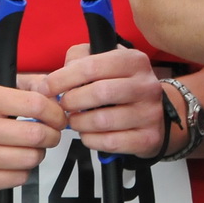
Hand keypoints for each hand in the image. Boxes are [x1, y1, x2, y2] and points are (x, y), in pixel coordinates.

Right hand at [0, 77, 65, 195]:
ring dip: (39, 154)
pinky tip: (16, 162)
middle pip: (35, 134)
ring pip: (29, 158)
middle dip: (52, 136)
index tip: (59, 118)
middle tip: (51, 135)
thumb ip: (30, 85)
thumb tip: (58, 94)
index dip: (55, 112)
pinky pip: (18, 178)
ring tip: (32, 148)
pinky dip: (24, 171)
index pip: (35, 104)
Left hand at [47, 45, 166, 159]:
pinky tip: (88, 133)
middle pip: (99, 93)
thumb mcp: (106, 63)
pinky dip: (91, 140)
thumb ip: (79, 60)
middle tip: (63, 106)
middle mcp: (146, 85)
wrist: (156, 113)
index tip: (47, 87)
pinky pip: (110, 142)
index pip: (92, 65)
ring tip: (74, 121)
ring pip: (102, 121)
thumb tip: (54, 77)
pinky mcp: (148, 138)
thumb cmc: (122, 87)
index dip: (63, 78)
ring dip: (79, 123)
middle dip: (71, 101)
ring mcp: (150, 113)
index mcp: (134, 61)